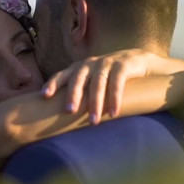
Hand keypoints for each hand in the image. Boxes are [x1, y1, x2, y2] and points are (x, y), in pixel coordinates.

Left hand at [41, 49, 169, 123]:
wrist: (138, 62)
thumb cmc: (109, 78)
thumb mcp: (93, 82)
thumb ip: (80, 94)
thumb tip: (61, 119)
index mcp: (79, 68)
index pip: (62, 74)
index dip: (53, 83)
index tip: (45, 96)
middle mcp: (90, 64)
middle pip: (78, 78)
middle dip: (73, 94)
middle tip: (69, 111)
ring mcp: (106, 63)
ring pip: (98, 82)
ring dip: (95, 102)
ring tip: (94, 121)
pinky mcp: (123, 65)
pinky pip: (117, 82)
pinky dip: (115, 98)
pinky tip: (114, 113)